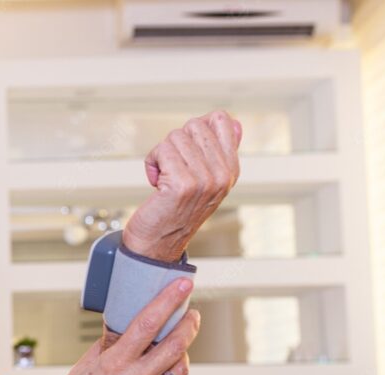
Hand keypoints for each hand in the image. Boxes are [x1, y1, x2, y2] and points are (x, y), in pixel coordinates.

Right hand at [33, 279, 199, 374]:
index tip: (183, 284)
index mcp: (113, 365)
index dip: (168, 300)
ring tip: (177, 347)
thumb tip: (121, 328)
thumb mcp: (80, 371)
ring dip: (183, 353)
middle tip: (192, 315)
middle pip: (175, 344)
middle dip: (189, 323)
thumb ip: (105, 348)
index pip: (147, 323)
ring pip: (180, 368)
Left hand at [124, 110, 242, 260]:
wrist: (157, 244)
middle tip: (173, 169)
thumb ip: (219, 151)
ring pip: (175, 137)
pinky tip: (156, 183)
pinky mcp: (183, 184)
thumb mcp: (206, 180)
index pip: (221, 120)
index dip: (194, 130)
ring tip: (164, 178)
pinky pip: (161, 150)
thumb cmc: (175, 209)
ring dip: (161, 155)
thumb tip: (233, 122)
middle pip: (194, 125)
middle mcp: (222, 175)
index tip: (187, 154)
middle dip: (175, 143)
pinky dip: (151, 164)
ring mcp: (205, 180)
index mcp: (231, 170)